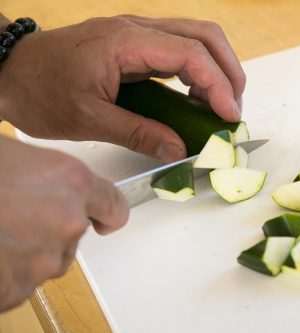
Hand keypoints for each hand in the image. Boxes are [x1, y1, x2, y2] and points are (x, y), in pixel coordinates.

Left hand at [0, 16, 244, 161]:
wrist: (11, 71)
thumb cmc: (40, 90)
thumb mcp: (89, 120)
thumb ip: (139, 134)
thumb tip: (179, 149)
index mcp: (125, 42)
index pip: (190, 54)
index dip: (218, 84)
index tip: (229, 116)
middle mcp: (137, 29)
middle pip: (205, 35)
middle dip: (229, 72)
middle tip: (232, 111)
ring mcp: (138, 34)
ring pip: (197, 38)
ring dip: (218, 70)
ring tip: (221, 108)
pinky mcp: (137, 45)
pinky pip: (180, 50)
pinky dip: (199, 73)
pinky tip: (198, 99)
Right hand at [0, 135, 127, 310]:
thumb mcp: (12, 155)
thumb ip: (43, 176)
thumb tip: (42, 184)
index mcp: (70, 182)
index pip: (114, 206)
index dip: (107, 213)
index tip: (103, 218)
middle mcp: (66, 223)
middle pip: (72, 234)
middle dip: (48, 227)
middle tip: (11, 213)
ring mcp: (41, 261)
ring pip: (44, 260)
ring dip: (24, 250)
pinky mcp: (13, 290)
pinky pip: (17, 283)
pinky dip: (3, 273)